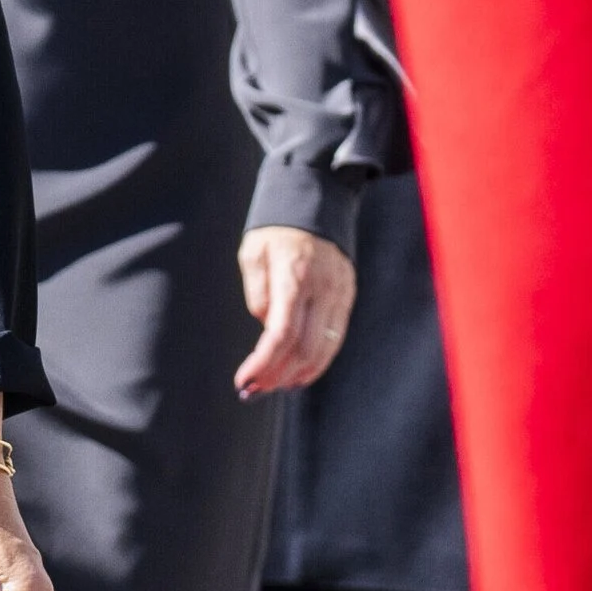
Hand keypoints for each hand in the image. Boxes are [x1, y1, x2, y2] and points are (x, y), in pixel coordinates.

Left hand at [234, 226, 356, 396]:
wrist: (318, 200)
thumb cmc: (276, 230)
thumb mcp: (252, 253)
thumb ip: (257, 291)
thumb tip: (266, 326)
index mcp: (295, 277)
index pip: (282, 333)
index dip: (263, 362)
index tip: (244, 379)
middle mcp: (323, 289)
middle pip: (305, 348)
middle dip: (276, 375)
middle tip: (252, 390)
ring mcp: (340, 294)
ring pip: (324, 349)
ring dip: (297, 374)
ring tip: (271, 386)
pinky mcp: (347, 297)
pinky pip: (335, 339)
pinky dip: (317, 362)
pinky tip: (296, 374)